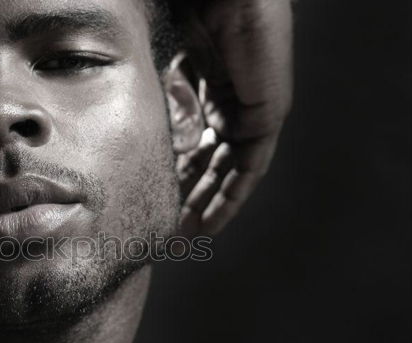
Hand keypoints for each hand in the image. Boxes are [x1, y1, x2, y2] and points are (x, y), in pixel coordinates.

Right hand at [179, 0, 293, 236]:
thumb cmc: (188, 14)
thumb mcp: (166, 74)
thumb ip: (170, 113)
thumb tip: (168, 153)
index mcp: (207, 90)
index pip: (194, 144)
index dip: (177, 176)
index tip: (160, 204)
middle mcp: (230, 104)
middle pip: (213, 161)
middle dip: (194, 196)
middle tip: (174, 230)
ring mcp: (251, 110)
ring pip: (232, 170)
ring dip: (212, 203)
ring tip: (190, 235)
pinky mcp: (268, 114)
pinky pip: (252, 165)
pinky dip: (234, 195)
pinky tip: (212, 220)